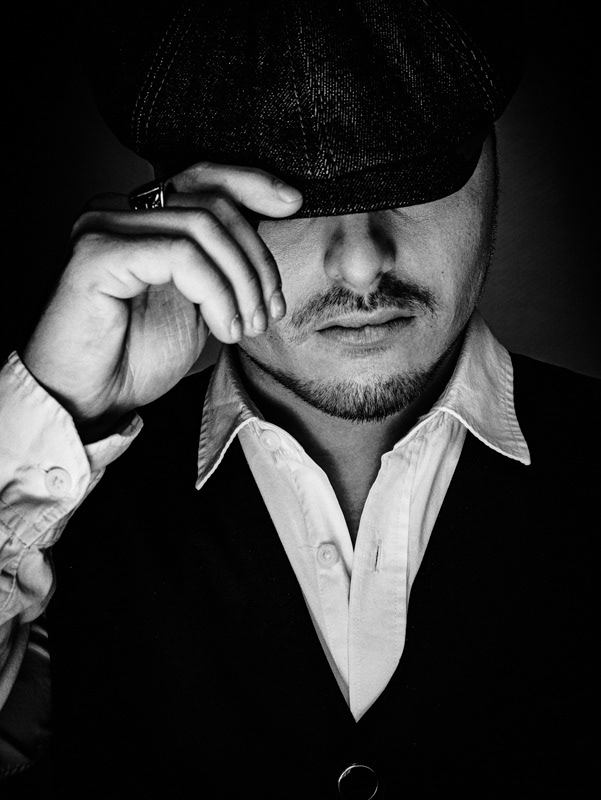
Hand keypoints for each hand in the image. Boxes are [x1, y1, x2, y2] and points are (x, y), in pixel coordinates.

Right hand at [22, 162, 301, 437]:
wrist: (90, 401)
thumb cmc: (135, 358)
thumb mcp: (199, 305)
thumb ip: (222, 267)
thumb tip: (269, 234)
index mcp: (143, 221)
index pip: (202, 177)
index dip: (251, 183)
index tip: (292, 203)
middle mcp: (119, 213)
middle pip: (211, 203)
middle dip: (257, 258)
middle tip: (269, 310)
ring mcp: (104, 228)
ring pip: (201, 228)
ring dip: (241, 283)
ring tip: (247, 326)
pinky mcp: (97, 254)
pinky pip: (180, 256)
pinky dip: (216, 293)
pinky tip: (223, 328)